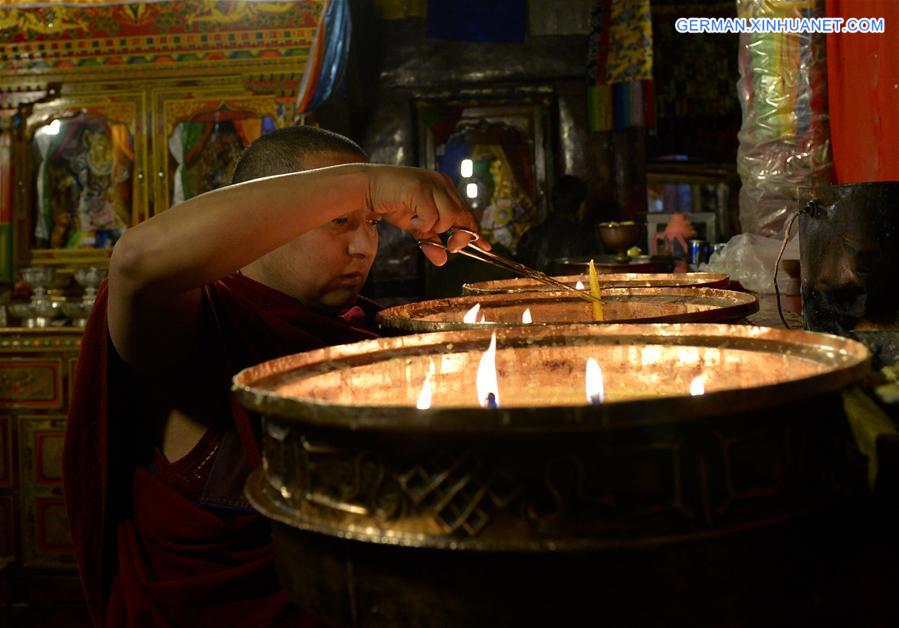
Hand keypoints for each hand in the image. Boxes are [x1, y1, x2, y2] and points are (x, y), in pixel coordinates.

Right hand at [366, 165, 489, 265]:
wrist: (366, 188)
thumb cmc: (391, 202)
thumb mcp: (415, 226)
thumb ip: (430, 240)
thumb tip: (443, 260)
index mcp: (444, 188)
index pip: (466, 212)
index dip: (475, 231)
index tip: (485, 247)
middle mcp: (442, 183)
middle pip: (462, 216)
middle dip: (459, 236)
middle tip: (450, 247)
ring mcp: (432, 184)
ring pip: (449, 217)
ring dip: (435, 229)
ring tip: (418, 224)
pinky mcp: (420, 189)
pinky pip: (432, 217)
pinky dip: (422, 224)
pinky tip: (411, 219)